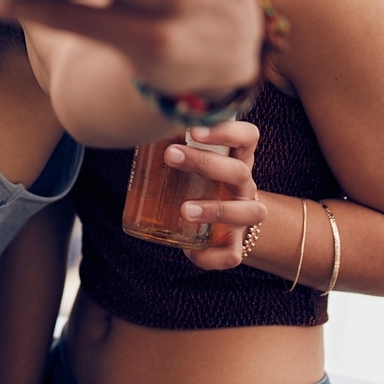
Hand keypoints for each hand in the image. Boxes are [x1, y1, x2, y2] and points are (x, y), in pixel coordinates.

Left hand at [165, 119, 265, 270]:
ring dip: (216, 210)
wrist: (224, 223)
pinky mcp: (235, 245)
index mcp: (236, 159)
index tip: (194, 129)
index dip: (227, 131)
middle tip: (171, 156)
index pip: (247, 137)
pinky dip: (212, 256)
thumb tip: (135, 127)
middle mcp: (245, 186)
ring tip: (184, 210)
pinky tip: (189, 251)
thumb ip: (172, 144)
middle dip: (205, 163)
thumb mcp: (193, 160)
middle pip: (239, 172)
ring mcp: (244, 217)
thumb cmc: (199, 182)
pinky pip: (232, 255)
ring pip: (247, 213)